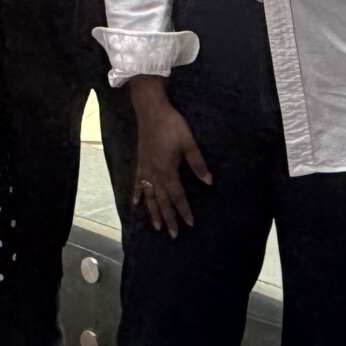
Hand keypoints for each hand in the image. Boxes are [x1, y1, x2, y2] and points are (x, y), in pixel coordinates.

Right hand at [132, 95, 212, 236]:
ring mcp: (145, 169)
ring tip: (156, 227)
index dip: (184, 210)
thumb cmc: (172, 125)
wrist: (151, 110)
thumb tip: (209, 182)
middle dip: (169, 218)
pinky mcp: (140, 162)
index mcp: (168, 170)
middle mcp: (155, 174)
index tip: (190, 223)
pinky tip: (136, 204)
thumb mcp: (188, 143)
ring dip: (153, 212)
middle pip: (162, 201)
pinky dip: (137, 194)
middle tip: (174, 234)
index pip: (177, 196)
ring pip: (149, 196)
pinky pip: (137, 183)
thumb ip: (197, 163)